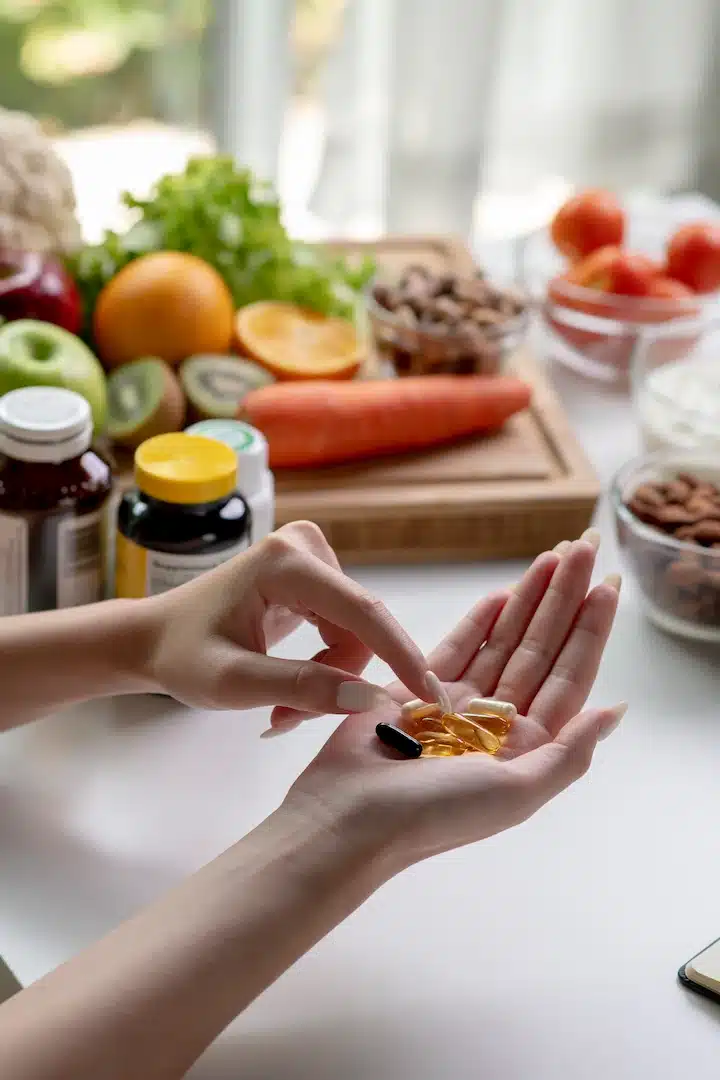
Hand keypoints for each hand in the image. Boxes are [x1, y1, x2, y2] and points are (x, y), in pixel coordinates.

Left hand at [145, 521, 428, 720]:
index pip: (362, 611)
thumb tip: (370, 698)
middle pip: (358, 626)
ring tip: (282, 708)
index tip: (432, 695)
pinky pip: (343, 627)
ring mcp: (309, 557)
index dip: (400, 654)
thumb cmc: (183, 656)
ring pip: (354, 632)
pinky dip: (326, 664)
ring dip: (330, 677)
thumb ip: (302, 689)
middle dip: (339, 679)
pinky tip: (290, 686)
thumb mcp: (235, 683)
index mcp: (285, 563)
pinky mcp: (310, 574)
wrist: (152, 638)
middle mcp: (304, 547)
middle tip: (290, 720)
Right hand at [286, 536, 622, 868]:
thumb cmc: (432, 814)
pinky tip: (500, 594)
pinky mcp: (415, 690)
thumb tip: (616, 711)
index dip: (589, 629)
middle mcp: (495, 724)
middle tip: (583, 547)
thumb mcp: (515, 794)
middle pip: (539, 649)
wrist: (349, 818)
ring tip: (550, 557)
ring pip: (502, 641)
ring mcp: (456, 705)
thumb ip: (569, 754)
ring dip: (527, 600)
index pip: (568, 676)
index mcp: (524, 749)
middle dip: (562, 598)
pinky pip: (456, 647)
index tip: (608, 583)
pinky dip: (479, 620)